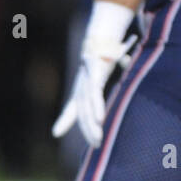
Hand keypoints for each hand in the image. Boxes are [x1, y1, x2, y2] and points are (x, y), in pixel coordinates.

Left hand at [53, 3, 137, 147]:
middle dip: (88, 131)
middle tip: (95, 145)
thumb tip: (123, 67)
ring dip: (92, 125)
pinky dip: (97, 109)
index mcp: (84, 85)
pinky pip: (95, 96)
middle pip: (83, 113)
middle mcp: (82, 85)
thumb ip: (113, 72)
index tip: (56, 132)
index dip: (64, 119)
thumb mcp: (108, 68)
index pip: (75, 107)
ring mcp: (87, 81)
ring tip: (97, 140)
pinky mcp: (94, 76)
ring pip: (87, 108)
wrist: (105, 35)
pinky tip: (99, 119)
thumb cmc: (107, 52)